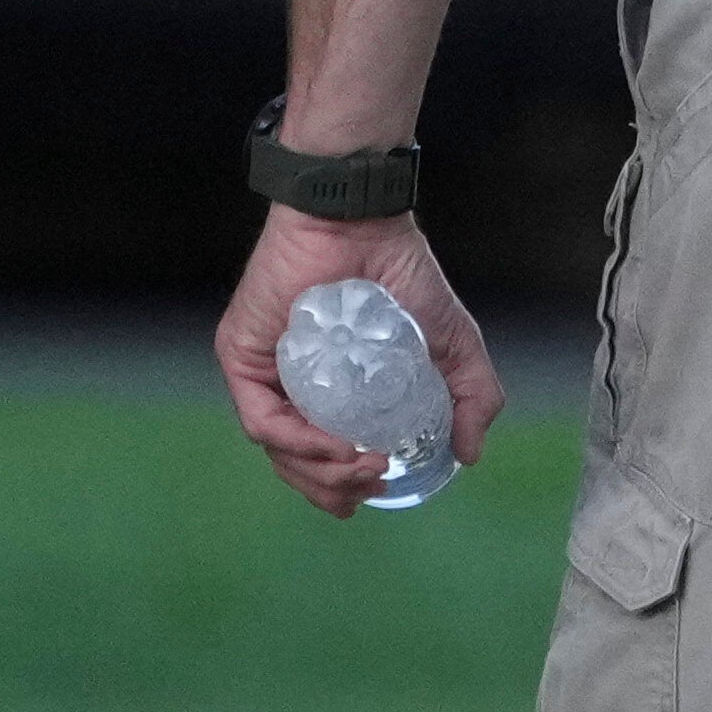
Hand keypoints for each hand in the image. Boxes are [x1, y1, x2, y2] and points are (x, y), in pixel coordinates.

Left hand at [219, 205, 498, 514]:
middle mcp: (290, 384)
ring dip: (322, 473)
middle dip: (333, 490)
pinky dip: (298, 444)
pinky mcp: (240, 357)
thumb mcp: (452, 343)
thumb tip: (469, 455)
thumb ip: (471, 396)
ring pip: (278, 450)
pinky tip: (336, 447)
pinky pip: (261, 420)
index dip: (343, 487)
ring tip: (365, 467)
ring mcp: (264, 372)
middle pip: (296, 464)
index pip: (322, 456)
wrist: (360, 219)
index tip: (378, 492)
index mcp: (329, 388)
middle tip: (372, 486)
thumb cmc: (402, 270)